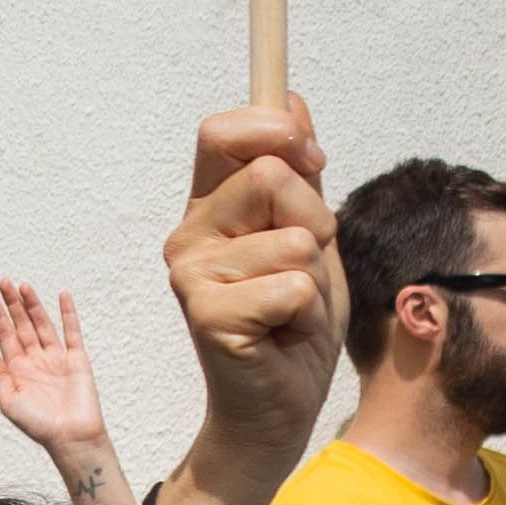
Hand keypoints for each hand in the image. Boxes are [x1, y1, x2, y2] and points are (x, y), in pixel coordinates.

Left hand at [0, 282, 115, 463]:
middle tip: (4, 282)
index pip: (6, 337)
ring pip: (43, 325)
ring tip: (23, 285)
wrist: (70, 437)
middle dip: (13, 305)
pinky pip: (72, 332)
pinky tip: (62, 296)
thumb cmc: (38, 425)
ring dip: (34, 305)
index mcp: (18, 370)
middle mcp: (36, 360)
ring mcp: (56, 358)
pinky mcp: (76, 359)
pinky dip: (68, 313)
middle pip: (22, 326)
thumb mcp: (9, 403)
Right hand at [160, 103, 342, 488]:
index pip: (222, 132)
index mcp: (210, 206)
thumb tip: (291, 98)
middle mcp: (189, 233)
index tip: (310, 155)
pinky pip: (292, 286)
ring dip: (315, 278)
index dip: (273, 127)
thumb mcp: (309, 236)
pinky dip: (306, 313)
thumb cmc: (293, 324)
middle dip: (316, 221)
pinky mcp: (206, 313)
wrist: (279, 407)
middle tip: (303, 269)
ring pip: (293, 238)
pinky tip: (280, 335)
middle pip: (272, 175)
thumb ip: (299, 175)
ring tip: (291, 310)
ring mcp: (191, 273)